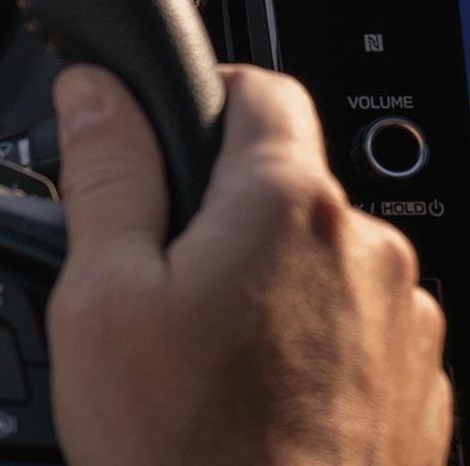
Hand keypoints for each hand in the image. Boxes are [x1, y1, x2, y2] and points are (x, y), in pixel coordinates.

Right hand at [48, 64, 451, 465]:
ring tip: (204, 366)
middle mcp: (370, 252)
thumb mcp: (100, 297)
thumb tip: (97, 89)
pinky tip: (252, 406)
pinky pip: (352, 333)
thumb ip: (105, 173)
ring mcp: (406, 328)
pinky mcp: (421, 392)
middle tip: (155, 292)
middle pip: (284, 184)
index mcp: (287, 206)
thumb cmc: (183, 451)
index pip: (259, 89)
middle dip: (219, 216)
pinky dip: (304, 349)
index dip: (197, 102)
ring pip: (317, 263)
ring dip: (265, 286)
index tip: (154, 148)